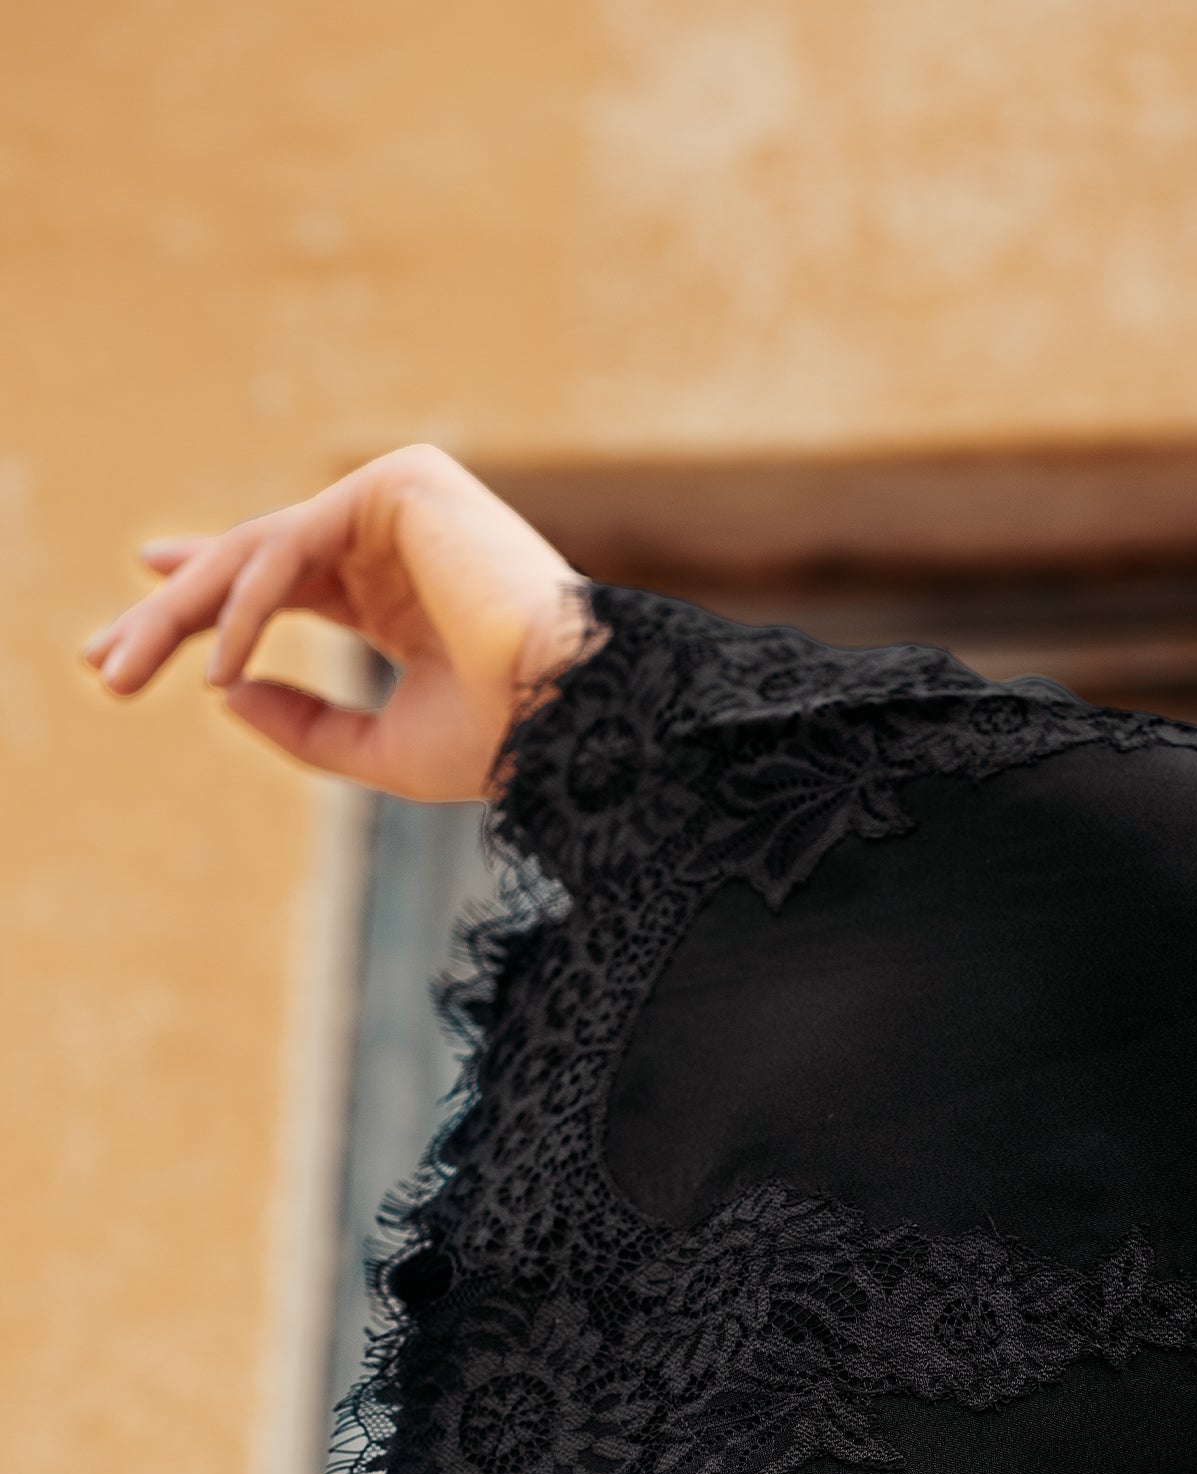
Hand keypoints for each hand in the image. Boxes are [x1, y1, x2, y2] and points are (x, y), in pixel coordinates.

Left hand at [82, 446, 592, 801]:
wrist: (579, 717)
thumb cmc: (507, 742)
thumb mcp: (383, 750)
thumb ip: (306, 725)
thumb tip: (221, 689)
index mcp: (401, 590)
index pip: (287, 574)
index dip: (209, 589)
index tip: (139, 601)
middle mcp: (398, 538)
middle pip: (257, 560)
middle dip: (172, 613)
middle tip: (100, 661)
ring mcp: (400, 502)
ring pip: (260, 548)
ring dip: (183, 614)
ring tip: (124, 672)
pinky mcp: (398, 484)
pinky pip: (292, 546)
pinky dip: (246, 605)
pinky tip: (217, 662)